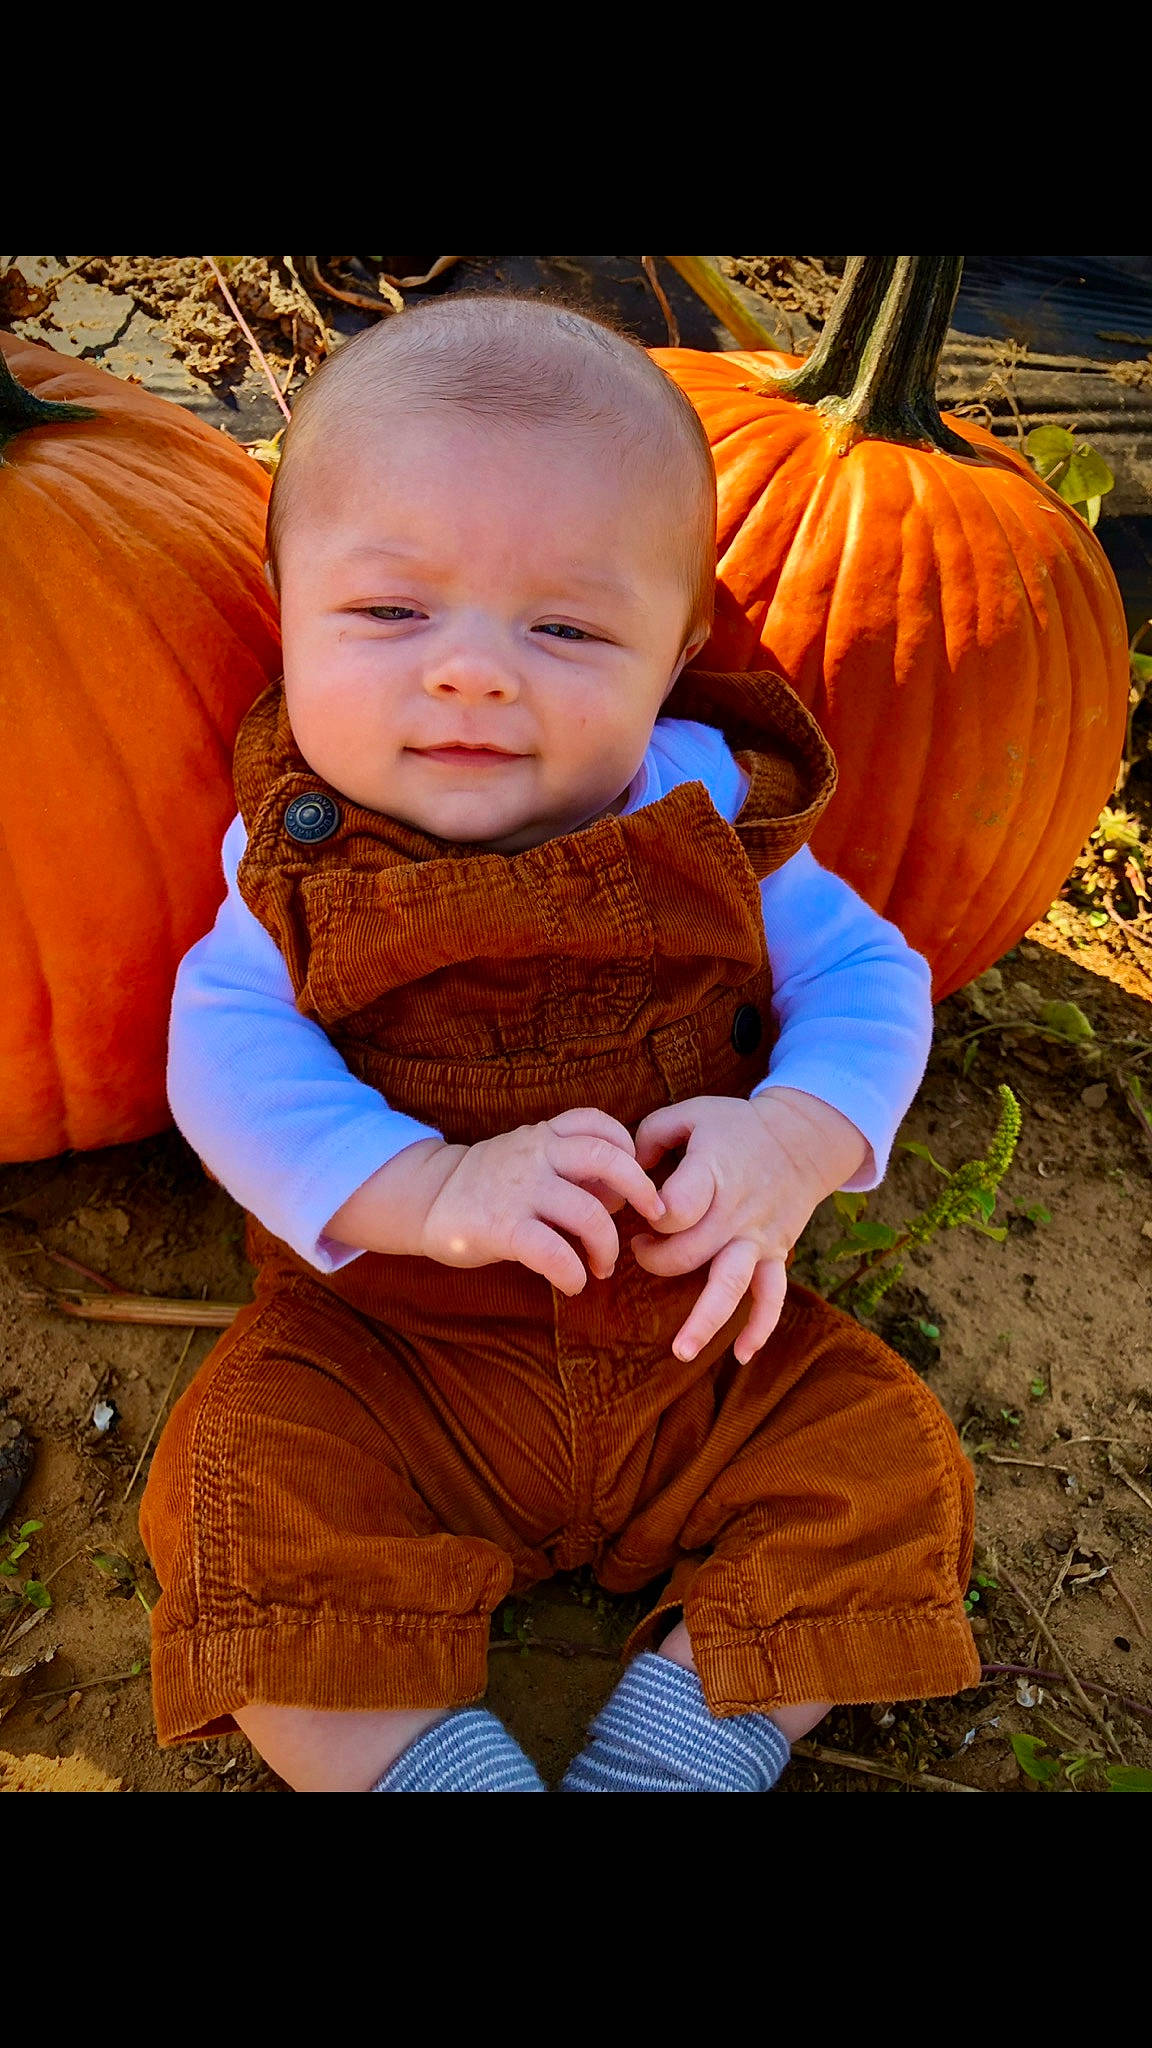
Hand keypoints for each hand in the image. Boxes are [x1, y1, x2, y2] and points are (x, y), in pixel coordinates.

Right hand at [327, 1108, 665, 1293]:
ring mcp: (519, 1190)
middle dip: (642, 1190)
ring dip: (607, 1248)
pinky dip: (574, 1273)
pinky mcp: (502, 1228)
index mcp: (542, 1136)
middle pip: (607, 1159)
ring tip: (602, 1266)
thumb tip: (623, 1194)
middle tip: (655, 1216)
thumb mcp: (527, 1157)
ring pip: (589, 1214)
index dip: (627, 1146)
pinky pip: (555, 1253)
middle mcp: (534, 1155)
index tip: (635, 1175)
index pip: (596, 1123)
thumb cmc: (490, 1185)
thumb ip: (570, 1166)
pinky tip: (573, 1283)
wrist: (427, 1200)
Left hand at [631, 1088, 867, 1364]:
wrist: (801, 1139)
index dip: (651, 1215)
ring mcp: (757, 1237)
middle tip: (640, 1250)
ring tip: (681, 1352)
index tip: (641, 1209)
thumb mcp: (691, 1114)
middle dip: (655, 1260)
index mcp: (713, 1173)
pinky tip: (740, 1354)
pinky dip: (760, 1327)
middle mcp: (735, 1210)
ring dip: (706, 1320)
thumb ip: (648, 1135)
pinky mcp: (775, 1254)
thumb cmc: (735, 1127)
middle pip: (689, 1252)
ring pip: (732, 1284)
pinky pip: (772, 1296)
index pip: (676, 1208)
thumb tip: (622, 1172)